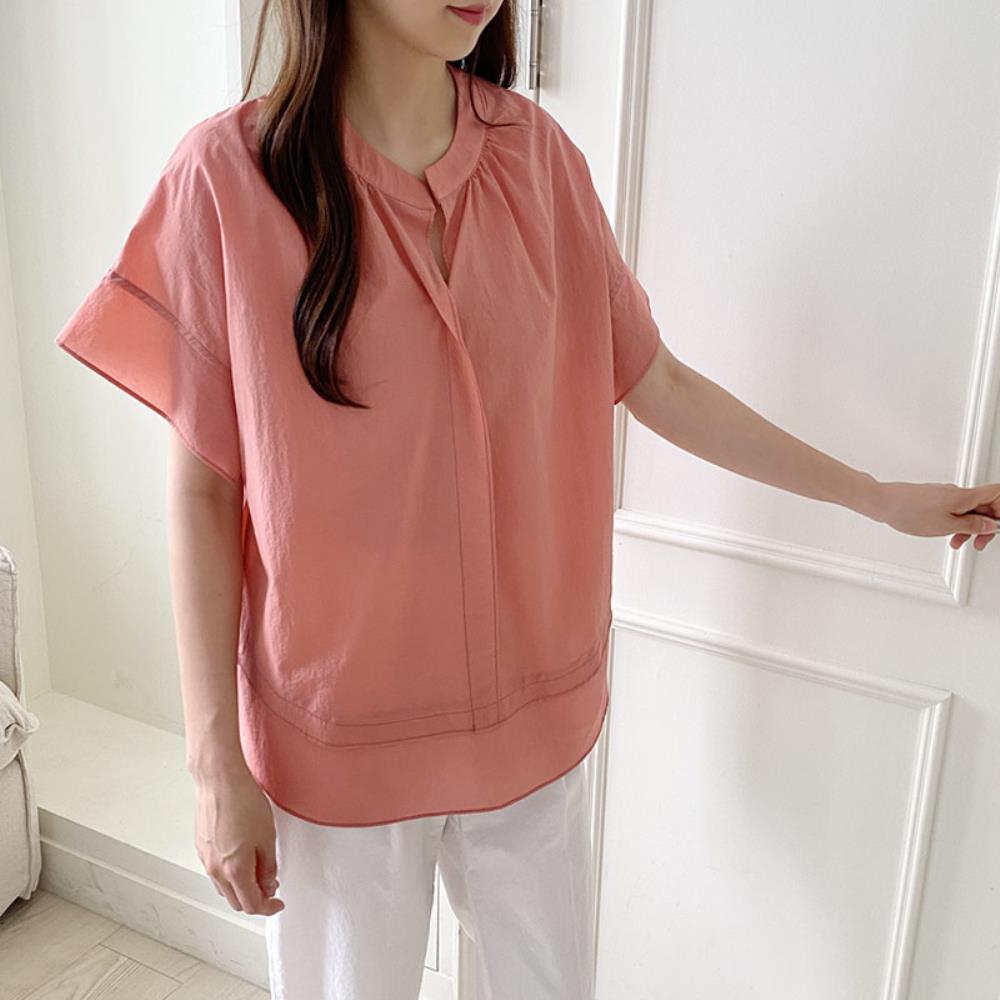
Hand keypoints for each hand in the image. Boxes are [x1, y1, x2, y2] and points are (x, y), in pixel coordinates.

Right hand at [193, 763, 284, 915]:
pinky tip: (242, 857)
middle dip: (254, 899)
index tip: (278, 903)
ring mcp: (205, 859)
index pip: (251, 904)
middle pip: (235, 901)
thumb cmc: (244, 802)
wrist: (220, 780)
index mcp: (235, 870)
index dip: (268, 908)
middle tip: (271, 886)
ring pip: (224, 888)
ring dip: (241, 887)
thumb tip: (269, 884)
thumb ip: (268, 866)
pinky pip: (215, 871)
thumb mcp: (267, 836)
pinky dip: (229, 874)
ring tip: (258, 870)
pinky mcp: (200, 847)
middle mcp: (216, 870)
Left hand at [872, 480, 999, 549]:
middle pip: (985, 506)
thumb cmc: (909, 511)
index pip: (997, 494)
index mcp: (964, 496)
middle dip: (986, 526)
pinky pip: (954, 511)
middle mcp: (957, 493)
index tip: (997, 527)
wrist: (882, 503)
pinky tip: (947, 534)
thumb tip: (992, 524)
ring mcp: (945, 496)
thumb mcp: (946, 525)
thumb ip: (972, 525)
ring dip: (968, 528)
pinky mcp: (935, 499)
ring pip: (968, 511)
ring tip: (958, 543)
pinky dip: (955, 524)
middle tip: (979, 543)